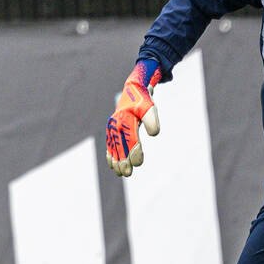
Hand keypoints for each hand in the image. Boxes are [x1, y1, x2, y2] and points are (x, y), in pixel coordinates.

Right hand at [105, 60, 161, 177]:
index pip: (130, 139)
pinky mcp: (112, 129)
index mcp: (125, 120)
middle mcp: (116, 124)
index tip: (138, 163)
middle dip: (123, 161)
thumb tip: (154, 134)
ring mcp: (113, 127)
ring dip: (116, 160)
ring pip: (114, 147)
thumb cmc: (143, 101)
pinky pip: (110, 144)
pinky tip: (112, 164)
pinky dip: (110, 154)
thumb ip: (152, 120)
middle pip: (120, 146)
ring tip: (120, 172)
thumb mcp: (150, 108)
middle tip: (127, 173)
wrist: (133, 90)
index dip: (134, 152)